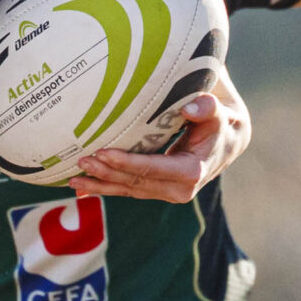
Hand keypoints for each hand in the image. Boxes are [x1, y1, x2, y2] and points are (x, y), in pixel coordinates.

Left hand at [65, 65, 250, 202]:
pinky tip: (81, 190)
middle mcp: (178, 189)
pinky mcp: (157, 190)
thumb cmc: (221, 123)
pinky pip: (127, 190)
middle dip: (105, 174)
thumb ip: (207, 108)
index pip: (152, 168)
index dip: (126, 163)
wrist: (228, 142)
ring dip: (99, 185)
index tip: (102, 153)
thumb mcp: (219, 113)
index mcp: (192, 171)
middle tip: (80, 162)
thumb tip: (192, 108)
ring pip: (127, 190)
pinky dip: (104, 189)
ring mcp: (166, 193)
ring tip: (72, 178)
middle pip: (134, 182)